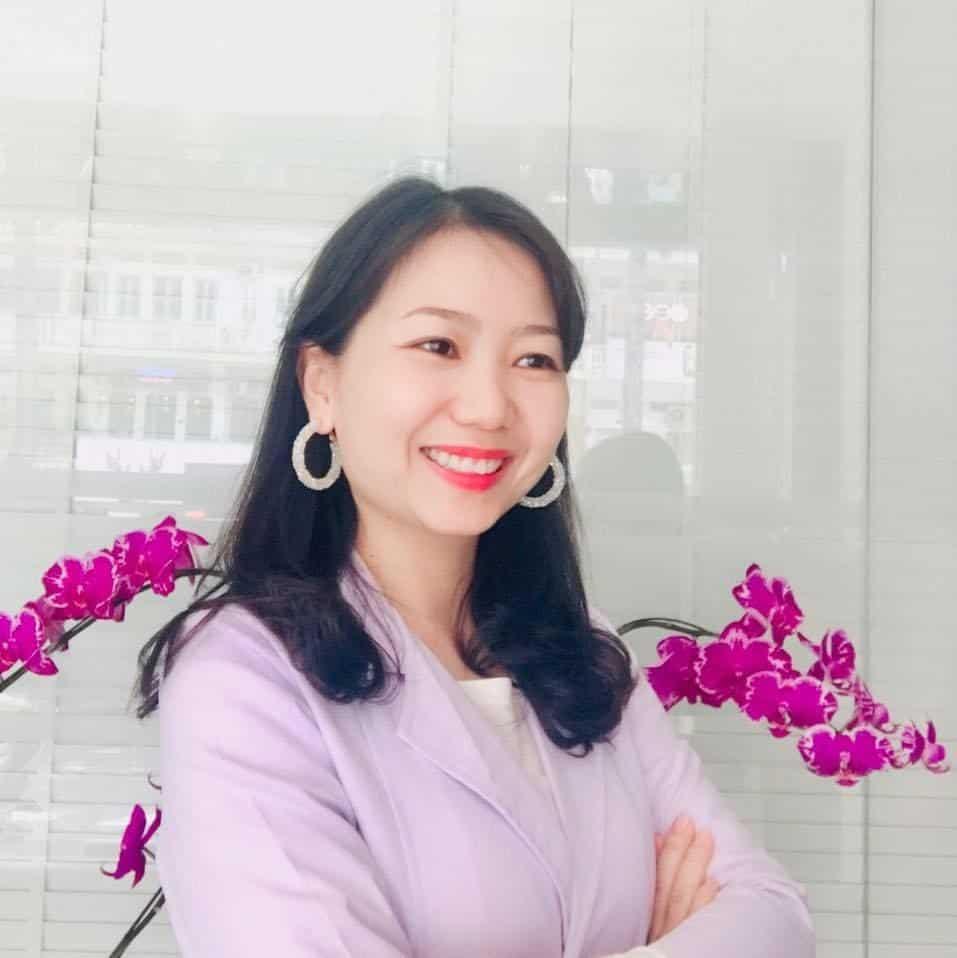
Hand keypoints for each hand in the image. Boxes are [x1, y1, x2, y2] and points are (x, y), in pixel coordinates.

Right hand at [647, 814, 719, 943]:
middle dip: (678, 848)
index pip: (653, 880)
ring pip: (682, 896)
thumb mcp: (656, 920)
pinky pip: (697, 922)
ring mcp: (678, 937)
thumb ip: (657, 887)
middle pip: (668, 883)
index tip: (670, 825)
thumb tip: (657, 843)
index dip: (660, 851)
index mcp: (652, 920)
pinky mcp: (696, 948)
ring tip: (705, 837)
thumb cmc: (668, 945)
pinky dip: (703, 900)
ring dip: (694, 863)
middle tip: (687, 821)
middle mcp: (663, 928)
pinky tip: (712, 881)